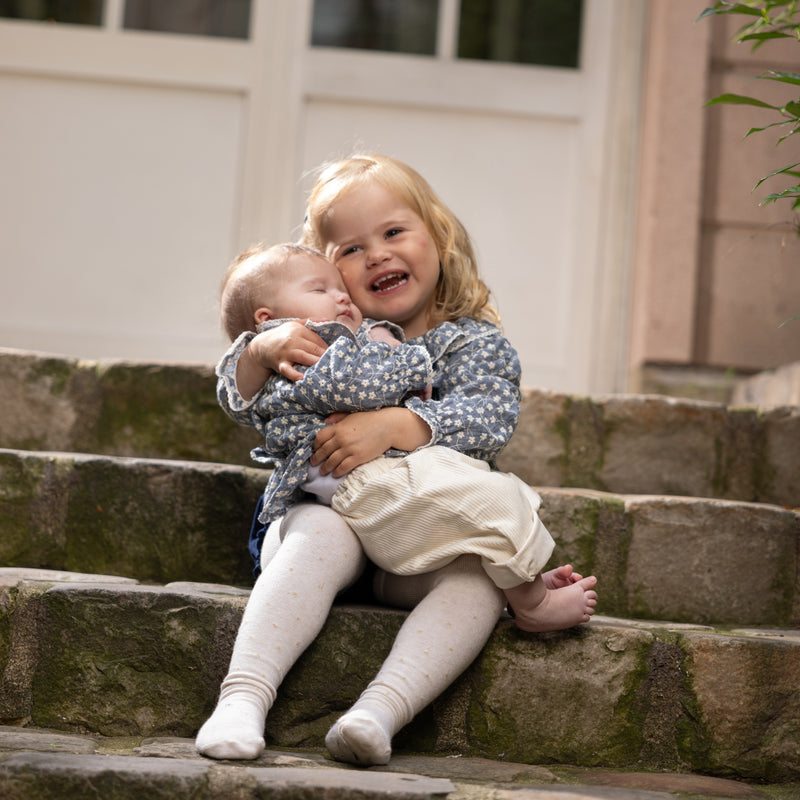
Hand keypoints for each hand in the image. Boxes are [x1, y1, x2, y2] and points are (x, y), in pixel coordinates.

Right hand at [236, 321, 326, 398]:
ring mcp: (285, 352)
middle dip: (324, 356)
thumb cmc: (281, 335)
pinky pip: (287, 369)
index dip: (326, 348)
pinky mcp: (279, 363)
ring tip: (325, 369)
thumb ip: (310, 321)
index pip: (317, 339)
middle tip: (333, 363)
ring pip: (304, 357)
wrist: (261, 346)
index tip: (333, 354)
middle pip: (313, 349)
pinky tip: (302, 377)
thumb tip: (327, 319)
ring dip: (315, 363)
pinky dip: (294, 374)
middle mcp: (292, 339)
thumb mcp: (294, 324)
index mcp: (297, 330)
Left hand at [311, 408, 430, 476]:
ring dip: (325, 468)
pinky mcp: (358, 457)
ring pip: (332, 461)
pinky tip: (335, 474)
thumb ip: (338, 418)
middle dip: (317, 459)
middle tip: (314, 463)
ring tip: (323, 471)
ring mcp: (350, 448)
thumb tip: (325, 421)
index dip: (315, 445)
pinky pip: (344, 467)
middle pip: (324, 451)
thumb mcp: (352, 415)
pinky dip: (337, 472)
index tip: (315, 450)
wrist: (388, 426)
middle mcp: (342, 438)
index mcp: (339, 427)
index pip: (320, 437)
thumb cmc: (370, 419)